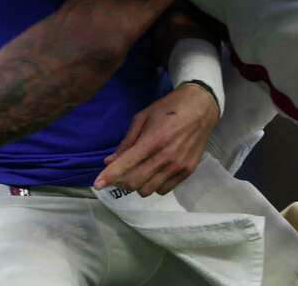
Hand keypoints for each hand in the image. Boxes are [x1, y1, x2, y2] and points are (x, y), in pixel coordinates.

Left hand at [94, 83, 218, 196]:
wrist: (201, 108)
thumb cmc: (168, 108)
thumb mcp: (143, 117)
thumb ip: (126, 142)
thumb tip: (109, 161)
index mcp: (152, 140)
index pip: (125, 164)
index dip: (108, 176)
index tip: (97, 184)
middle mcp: (165, 157)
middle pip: (134, 183)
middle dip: (121, 181)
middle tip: (119, 174)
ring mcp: (178, 166)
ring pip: (148, 190)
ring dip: (137, 185)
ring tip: (137, 172)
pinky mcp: (187, 171)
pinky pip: (164, 190)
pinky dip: (154, 186)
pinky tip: (153, 173)